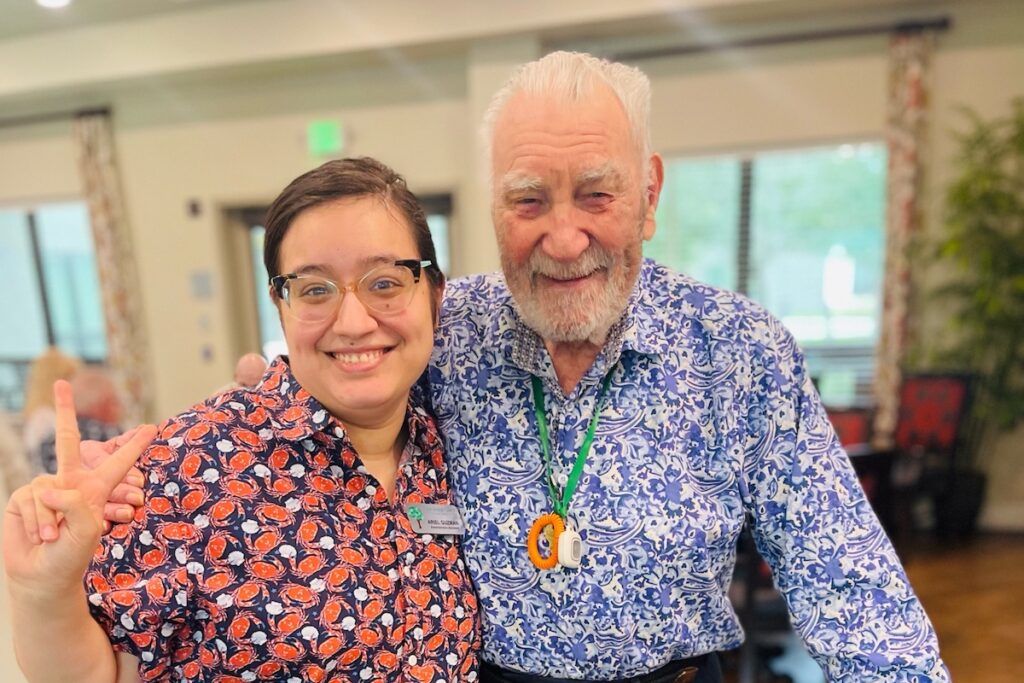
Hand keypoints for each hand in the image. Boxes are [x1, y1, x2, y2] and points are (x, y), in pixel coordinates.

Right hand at [3, 380, 156, 599]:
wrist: (42, 576)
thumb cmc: (72, 556)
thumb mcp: (88, 529)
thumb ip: (77, 502)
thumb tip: (52, 488)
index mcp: (96, 488)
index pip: (118, 462)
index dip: (133, 445)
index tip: (152, 426)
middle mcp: (70, 483)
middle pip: (66, 439)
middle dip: (62, 409)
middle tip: (61, 382)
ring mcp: (46, 489)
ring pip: (49, 490)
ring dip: (53, 521)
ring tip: (55, 539)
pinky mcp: (24, 497)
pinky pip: (32, 499)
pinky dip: (38, 521)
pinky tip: (41, 536)